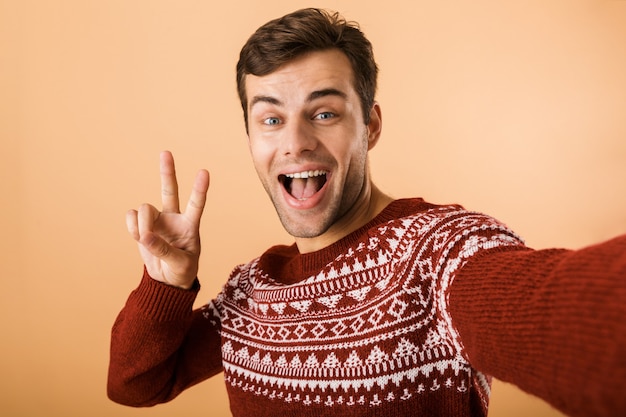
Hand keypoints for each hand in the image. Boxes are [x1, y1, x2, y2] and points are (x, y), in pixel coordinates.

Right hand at [126, 151, 209, 288]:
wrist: (167, 279)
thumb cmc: (182, 271)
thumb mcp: (180, 264)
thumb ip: (164, 250)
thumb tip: (146, 236)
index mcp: (190, 225)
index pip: (196, 204)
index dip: (199, 189)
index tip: (204, 172)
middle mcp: (174, 218)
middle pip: (170, 191)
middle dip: (167, 172)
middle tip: (166, 152)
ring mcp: (158, 220)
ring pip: (145, 209)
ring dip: (142, 224)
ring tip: (146, 239)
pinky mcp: (142, 226)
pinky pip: (132, 218)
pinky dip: (132, 227)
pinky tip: (139, 236)